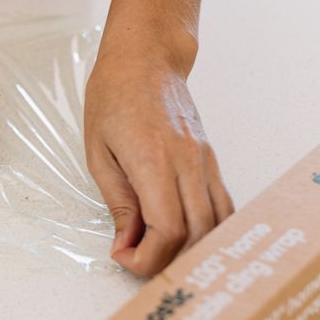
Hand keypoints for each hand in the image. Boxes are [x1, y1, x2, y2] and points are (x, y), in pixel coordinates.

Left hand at [84, 28, 233, 276]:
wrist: (145, 60)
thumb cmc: (113, 97)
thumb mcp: (98, 152)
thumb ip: (118, 201)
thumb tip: (126, 241)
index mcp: (154, 160)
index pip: (168, 229)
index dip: (147, 257)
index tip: (123, 256)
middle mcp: (188, 163)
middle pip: (196, 234)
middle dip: (166, 260)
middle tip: (136, 260)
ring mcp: (205, 162)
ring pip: (216, 224)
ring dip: (189, 248)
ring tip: (156, 250)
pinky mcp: (211, 161)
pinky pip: (221, 205)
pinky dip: (205, 229)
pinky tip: (180, 234)